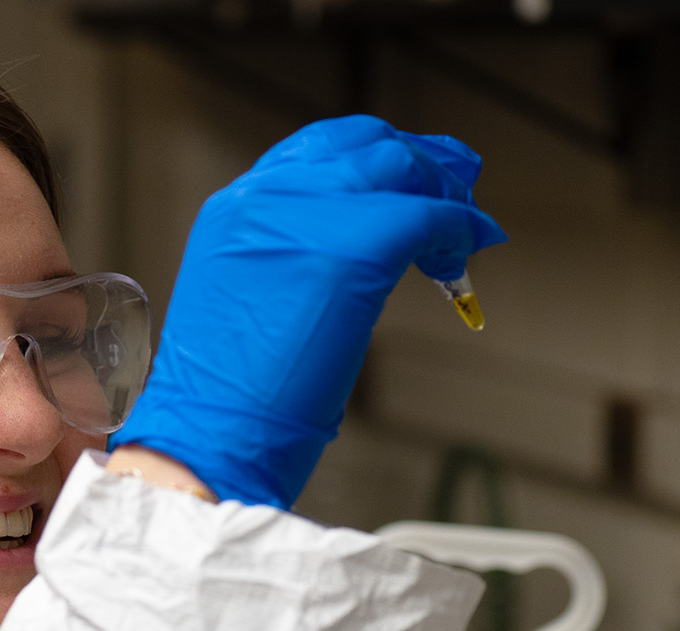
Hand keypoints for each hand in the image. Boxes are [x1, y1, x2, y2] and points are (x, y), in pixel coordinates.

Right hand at [110, 116, 506, 508]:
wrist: (211, 435)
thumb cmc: (228, 398)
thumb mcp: (246, 303)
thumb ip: (290, 261)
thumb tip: (357, 257)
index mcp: (233, 210)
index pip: (319, 150)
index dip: (377, 154)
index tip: (414, 171)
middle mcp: (264, 198)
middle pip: (366, 146)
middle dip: (422, 163)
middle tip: (459, 187)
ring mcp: (306, 216)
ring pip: (398, 170)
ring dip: (443, 194)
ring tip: (465, 227)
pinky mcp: (352, 247)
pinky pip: (425, 217)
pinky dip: (457, 229)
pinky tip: (468, 250)